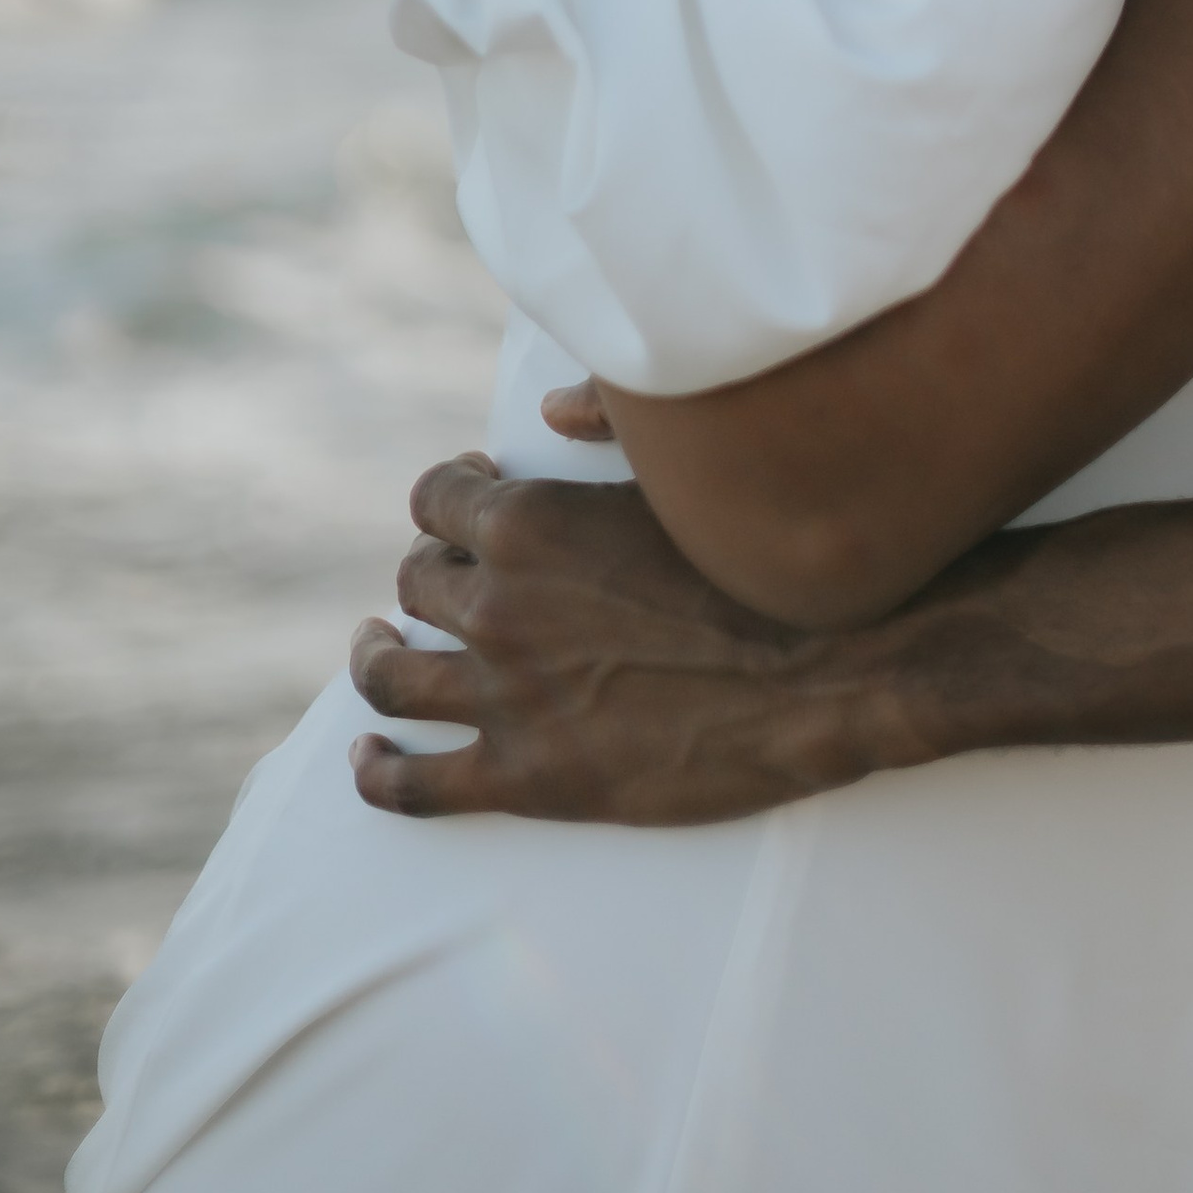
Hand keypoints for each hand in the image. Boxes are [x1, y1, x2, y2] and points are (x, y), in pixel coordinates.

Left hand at [346, 452, 885, 824]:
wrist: (826, 673)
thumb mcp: (682, 472)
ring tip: (374, 649)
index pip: (436, 499)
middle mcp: (495, 606)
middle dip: (426, 573)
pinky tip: (366, 760)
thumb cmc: (763, 564)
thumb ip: (608, 424)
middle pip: (415, 582)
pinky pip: (413, 786)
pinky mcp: (524, 778)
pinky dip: (376, 773)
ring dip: (372, 658)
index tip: (463, 503)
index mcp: (527, 523)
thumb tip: (546, 406)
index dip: (448, 498)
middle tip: (441, 580)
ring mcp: (503, 697)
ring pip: (390, 677)